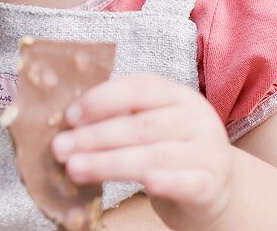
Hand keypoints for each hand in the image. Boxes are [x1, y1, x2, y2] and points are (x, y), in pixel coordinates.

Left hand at [51, 73, 237, 230]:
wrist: (216, 188)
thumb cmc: (170, 151)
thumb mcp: (152, 126)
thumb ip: (120, 119)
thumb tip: (68, 125)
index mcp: (177, 95)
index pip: (140, 87)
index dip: (102, 99)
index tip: (70, 116)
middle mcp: (196, 119)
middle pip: (141, 125)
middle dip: (95, 136)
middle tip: (60, 148)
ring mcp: (208, 151)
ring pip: (155, 156)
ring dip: (109, 163)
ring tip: (75, 168)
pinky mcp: (212, 184)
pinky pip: (187, 182)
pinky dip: (166, 182)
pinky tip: (147, 183)